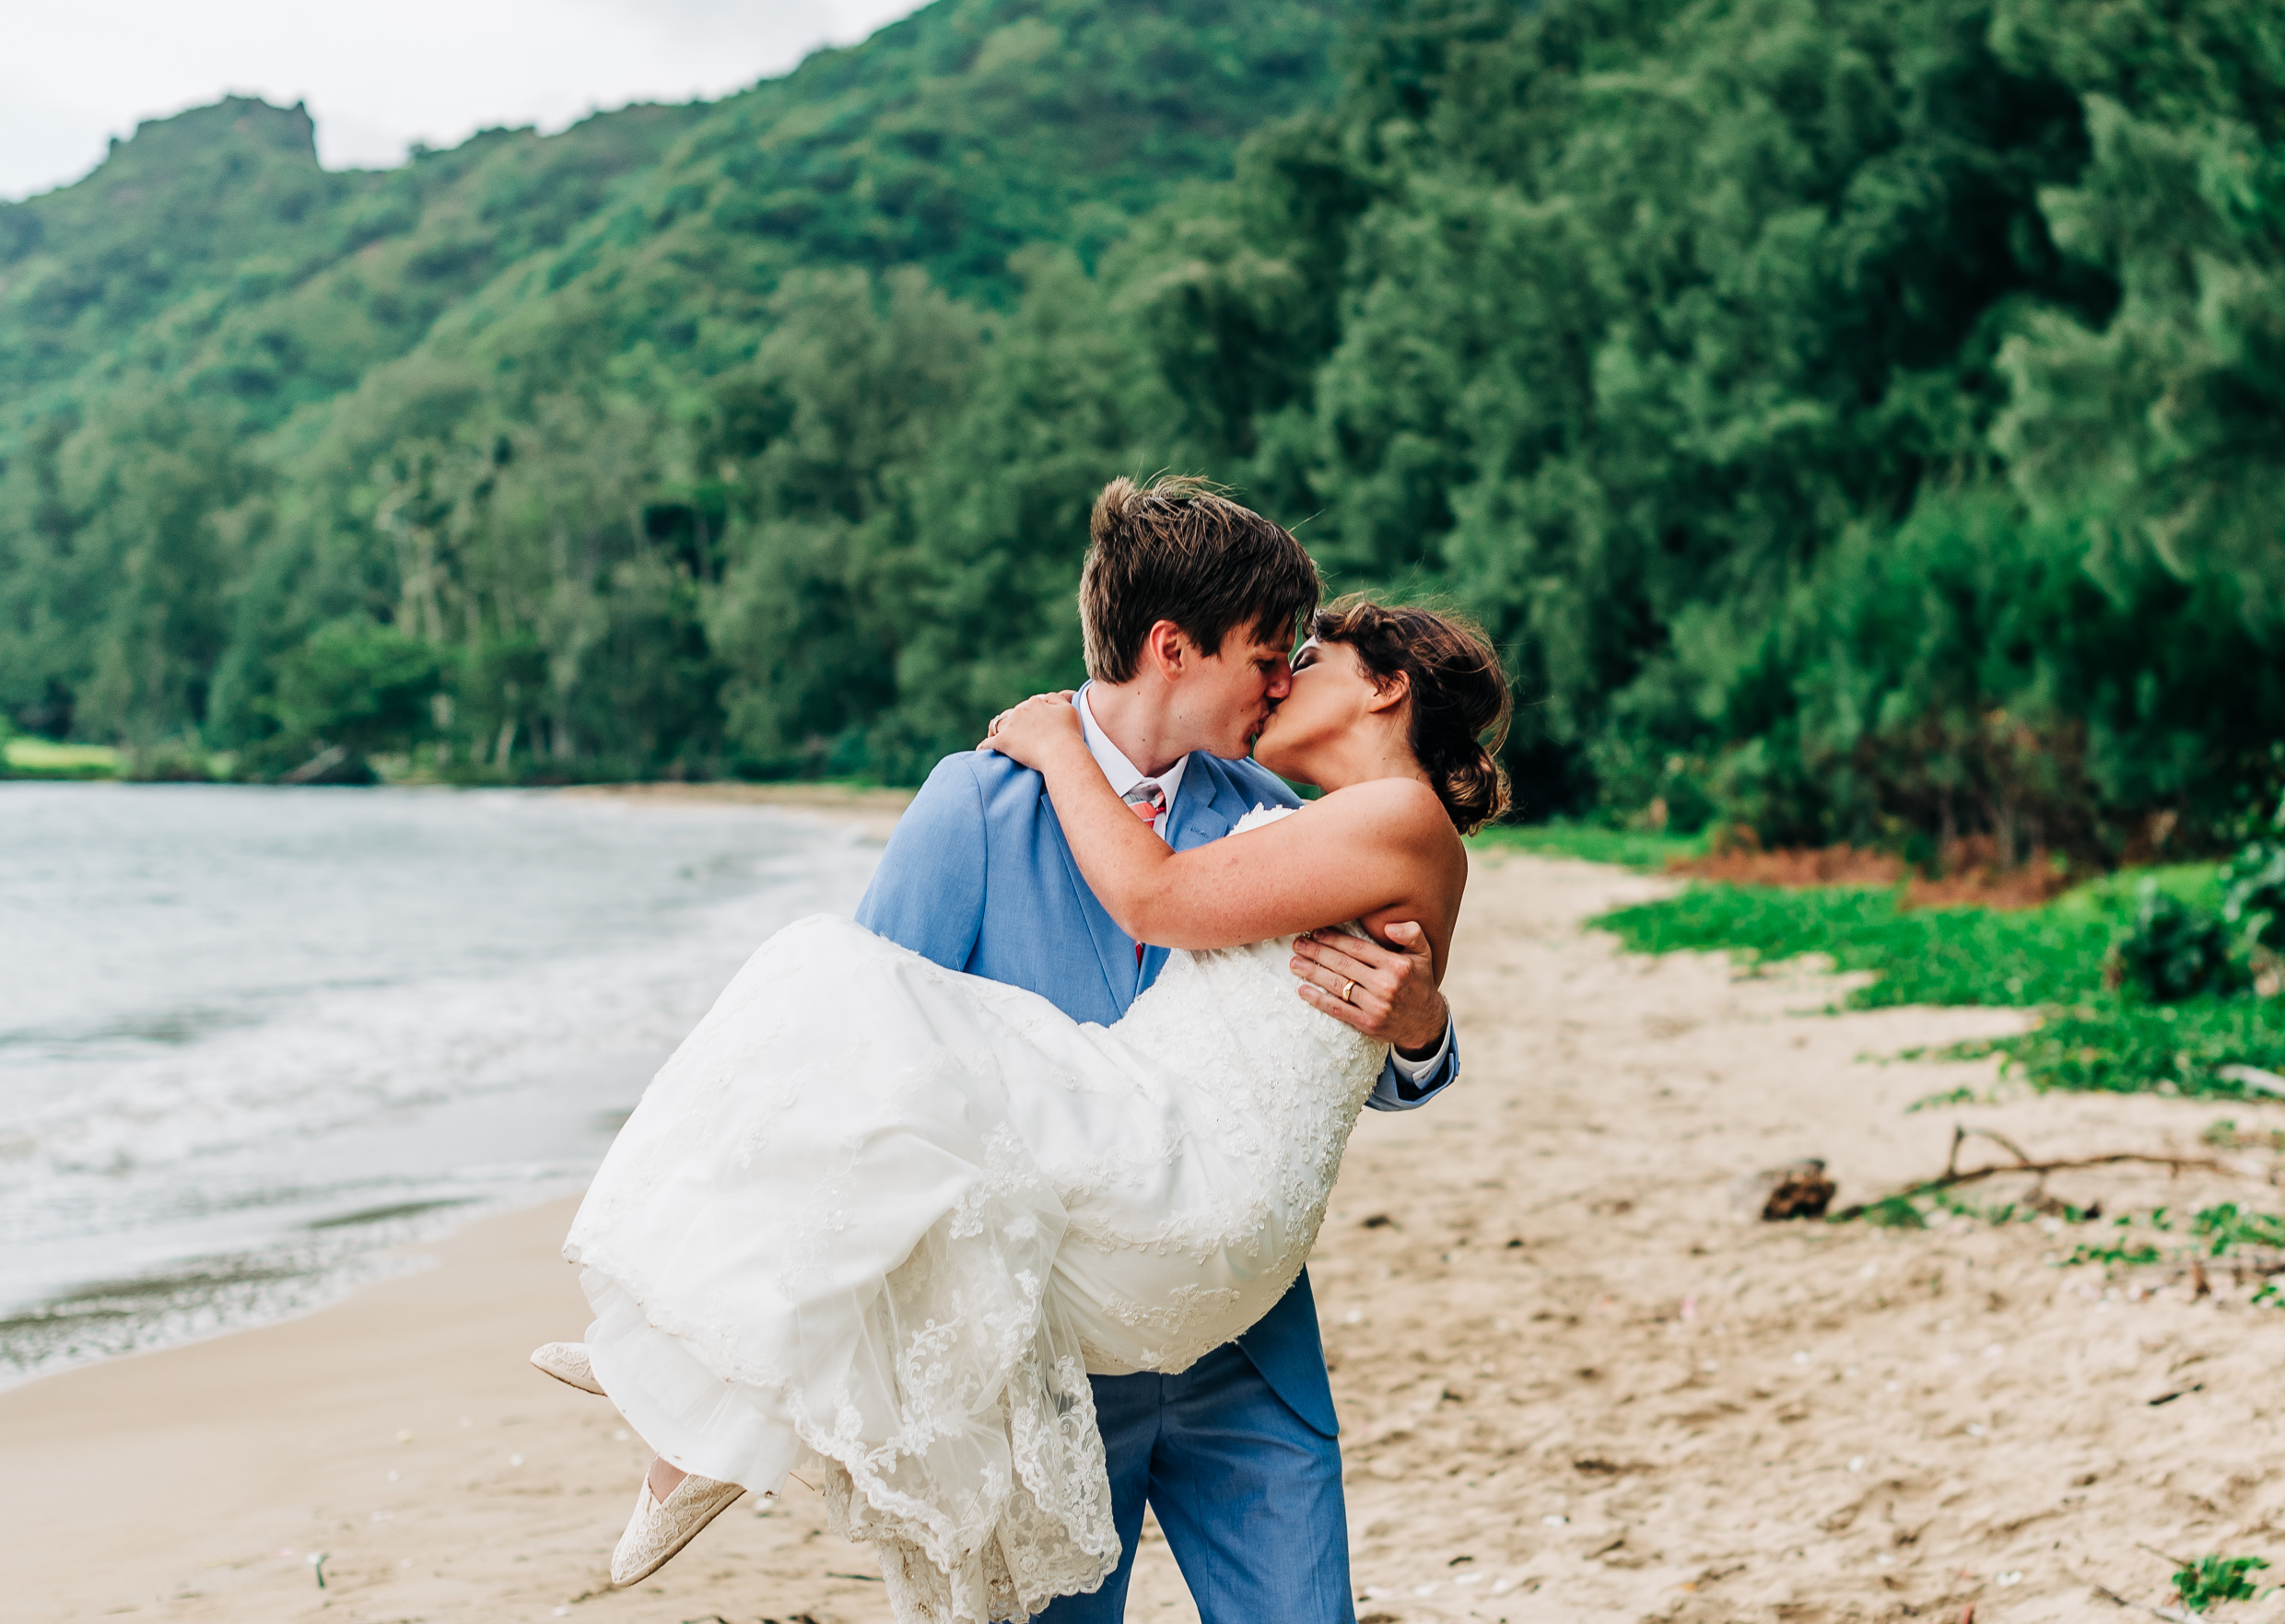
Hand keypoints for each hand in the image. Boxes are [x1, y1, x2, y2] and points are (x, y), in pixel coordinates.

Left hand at [978, 690, 1085, 769]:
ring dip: (996, 730)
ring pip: (997, 725)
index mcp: (1035, 703)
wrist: (1060, 753)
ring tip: (997, 739)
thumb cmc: (1069, 734)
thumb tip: (1051, 695)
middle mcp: (1019, 711)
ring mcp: (1009, 726)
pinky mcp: (1002, 742)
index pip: (1028, 706)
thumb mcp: (1069, 710)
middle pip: (1011, 714)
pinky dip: (984, 746)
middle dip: (1013, 723)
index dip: (1029, 715)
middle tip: (1018, 736)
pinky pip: (987, 743)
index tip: (1032, 726)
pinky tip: (983, 751)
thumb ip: (1059, 699)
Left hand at [1291, 922, 1448, 1054]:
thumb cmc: (1420, 982)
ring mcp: (1376, 1006)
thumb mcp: (1423, 954)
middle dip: (1316, 952)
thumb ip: (1411, 934)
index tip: (1316, 932)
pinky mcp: (1368, 1023)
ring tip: (1295, 963)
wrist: (1427, 1023)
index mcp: (1396, 965)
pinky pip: (1338, 1009)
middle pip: (1342, 964)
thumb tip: (1390, 926)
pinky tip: (1303, 990)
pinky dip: (1318, 999)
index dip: (1334, 939)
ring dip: (1312, 973)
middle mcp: (1386, 985)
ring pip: (1336, 985)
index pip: (1357, 948)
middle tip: (1297, 943)